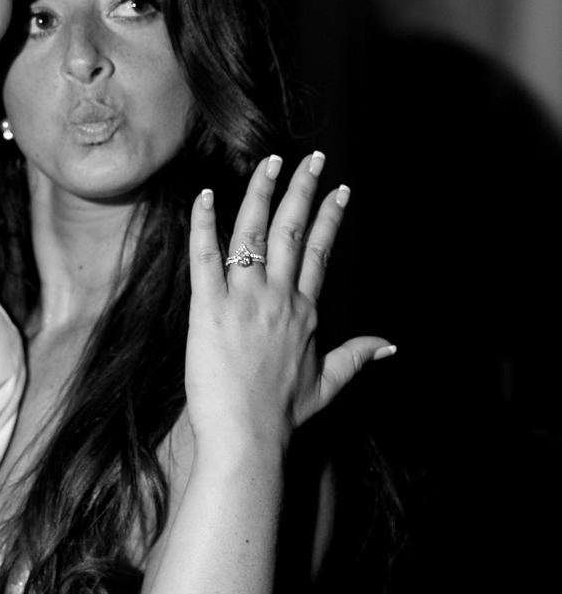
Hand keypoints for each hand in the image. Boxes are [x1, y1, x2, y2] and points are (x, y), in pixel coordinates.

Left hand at [185, 153, 393, 462]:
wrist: (247, 435)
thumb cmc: (283, 414)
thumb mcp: (329, 384)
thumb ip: (357, 357)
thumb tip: (391, 345)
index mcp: (305, 311)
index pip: (319, 251)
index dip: (330, 218)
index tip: (339, 190)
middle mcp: (278, 297)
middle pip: (291, 230)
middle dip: (303, 189)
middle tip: (312, 158)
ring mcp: (244, 299)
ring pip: (253, 234)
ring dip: (260, 193)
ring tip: (269, 161)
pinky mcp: (209, 308)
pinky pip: (205, 256)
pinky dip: (203, 224)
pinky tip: (203, 195)